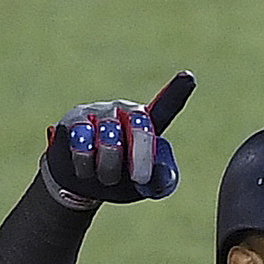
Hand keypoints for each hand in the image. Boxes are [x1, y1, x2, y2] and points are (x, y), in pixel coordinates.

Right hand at [39, 71, 194, 208]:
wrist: (80, 184)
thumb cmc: (120, 179)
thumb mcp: (144, 186)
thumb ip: (159, 181)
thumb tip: (161, 174)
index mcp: (147, 123)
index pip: (165, 106)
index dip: (176, 92)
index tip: (188, 77)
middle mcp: (125, 111)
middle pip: (140, 125)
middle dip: (141, 156)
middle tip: (139, 178)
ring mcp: (99, 111)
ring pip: (110, 139)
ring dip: (109, 168)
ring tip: (106, 176)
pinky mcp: (74, 119)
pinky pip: (83, 145)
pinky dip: (86, 166)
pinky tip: (85, 168)